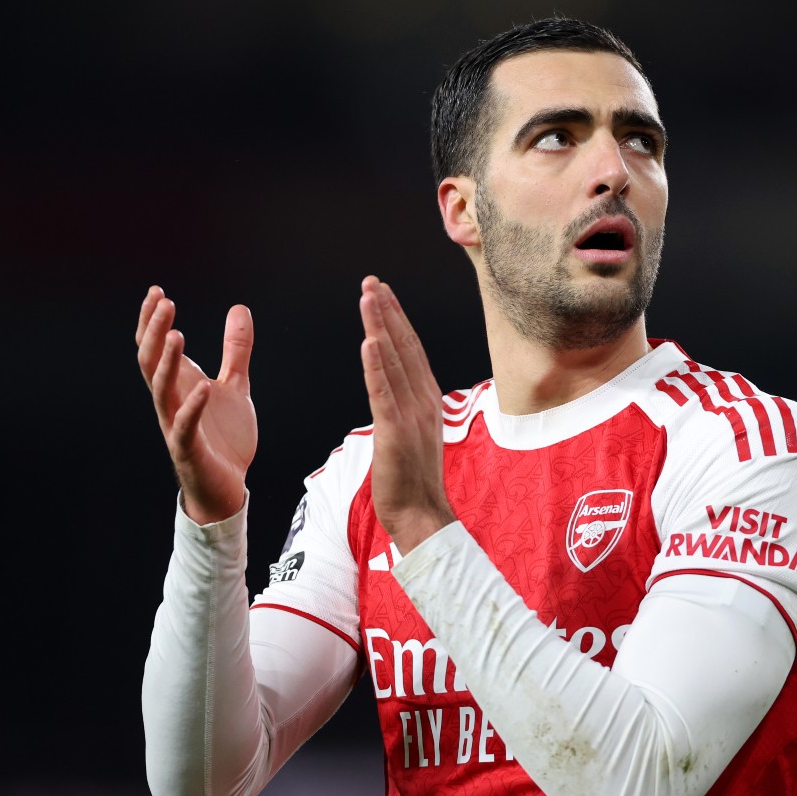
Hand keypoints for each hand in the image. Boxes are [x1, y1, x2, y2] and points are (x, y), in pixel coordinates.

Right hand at [136, 285, 256, 523]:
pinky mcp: (189, 448)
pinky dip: (192, 406)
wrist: (228, 486)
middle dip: (155, 331)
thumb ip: (235, 350)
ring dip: (167, 362)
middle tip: (164, 302)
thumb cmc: (225, 437)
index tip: (157, 291)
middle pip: (151, 361)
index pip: (155, 347)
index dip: (152, 321)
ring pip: (161, 390)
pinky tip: (203, 386)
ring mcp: (176, 425)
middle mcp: (171, 401)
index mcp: (180, 384)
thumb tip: (239, 308)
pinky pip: (185, 426)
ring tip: (177, 335)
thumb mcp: (236, 385)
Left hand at [359, 275, 455, 551]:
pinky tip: (368, 342)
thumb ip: (407, 406)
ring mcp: (411, 414)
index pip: (411, 350)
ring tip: (368, 297)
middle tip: (371, 281)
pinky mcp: (394, 431)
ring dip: (380, 326)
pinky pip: (383, 393)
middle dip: (387, 312)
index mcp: (428, 398)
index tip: (383, 293)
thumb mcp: (414, 433)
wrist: (422, 514)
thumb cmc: (414, 479)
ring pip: (392, 361)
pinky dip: (376, 366)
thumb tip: (396, 387)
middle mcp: (424, 400)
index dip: (397, 319)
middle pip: (403, 346)